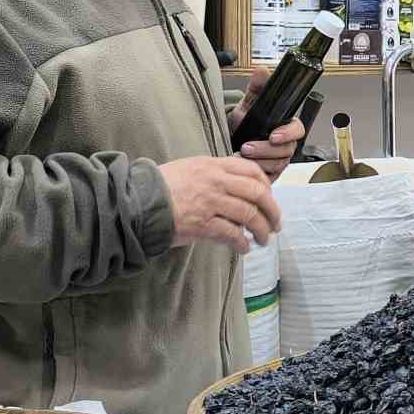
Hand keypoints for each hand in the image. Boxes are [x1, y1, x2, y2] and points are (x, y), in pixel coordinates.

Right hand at [158, 156, 282, 252]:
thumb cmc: (161, 187)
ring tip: (264, 240)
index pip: (251, 170)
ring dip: (262, 230)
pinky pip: (232, 234)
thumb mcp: (189, 168)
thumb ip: (213, 174)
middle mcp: (216, 181)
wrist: (137, 202)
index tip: (269, 198)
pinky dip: (242, 243)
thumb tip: (235, 189)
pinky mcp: (203, 224)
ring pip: (250, 215)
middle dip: (272, 211)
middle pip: (258, 193)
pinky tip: (244, 248)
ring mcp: (211, 202)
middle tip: (276, 224)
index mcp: (213, 165)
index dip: (266, 186)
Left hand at [229, 67, 304, 178]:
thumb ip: (257, 88)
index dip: (288, 134)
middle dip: (266, 150)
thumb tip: (262, 71)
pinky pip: (269, 176)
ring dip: (259, 161)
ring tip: (241, 155)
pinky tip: (244, 167)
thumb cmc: (244, 123)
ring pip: (277, 165)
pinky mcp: (271, 175)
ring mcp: (279, 161)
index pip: (298, 130)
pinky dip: (257, 172)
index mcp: (286, 127)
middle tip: (247, 147)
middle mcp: (286, 145)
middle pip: (287, 151)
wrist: (230, 142)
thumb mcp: (249, 104)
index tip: (273, 136)